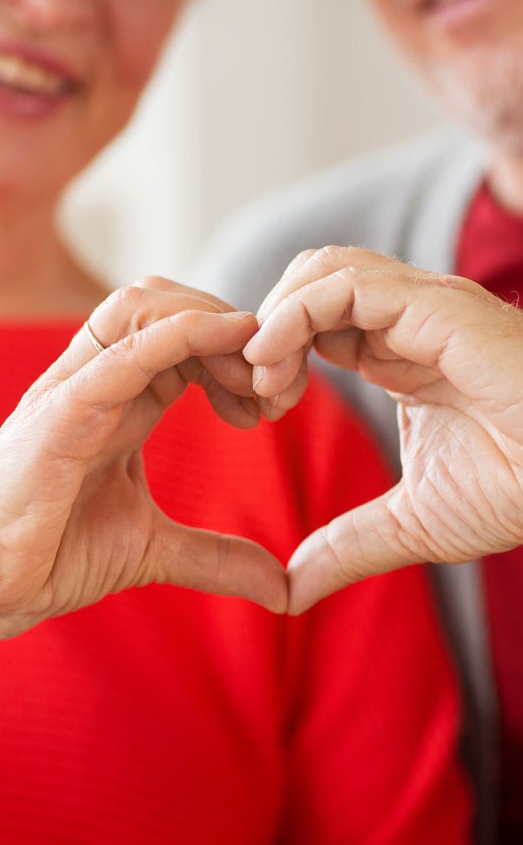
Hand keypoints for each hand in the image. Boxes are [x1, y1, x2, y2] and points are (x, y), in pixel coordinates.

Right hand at [0, 277, 285, 638]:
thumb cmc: (51, 555)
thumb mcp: (152, 550)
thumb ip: (216, 557)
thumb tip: (281, 589)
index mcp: (121, 400)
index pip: (185, 338)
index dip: (239, 353)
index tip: (276, 401)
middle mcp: (99, 382)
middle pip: (169, 305)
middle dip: (235, 329)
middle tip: (279, 385)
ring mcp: (76, 389)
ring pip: (144, 306)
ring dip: (215, 323)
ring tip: (254, 378)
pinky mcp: (61, 412)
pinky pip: (124, 349)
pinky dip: (184, 332)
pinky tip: (232, 337)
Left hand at [244, 246, 522, 613]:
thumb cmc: (515, 491)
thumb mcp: (410, 524)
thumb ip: (347, 547)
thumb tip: (291, 590)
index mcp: (396, 355)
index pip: (313, 322)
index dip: (272, 355)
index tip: (256, 409)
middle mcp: (405, 322)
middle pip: (309, 283)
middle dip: (266, 330)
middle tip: (254, 391)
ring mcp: (422, 307)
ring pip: (322, 270)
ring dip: (275, 318)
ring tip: (264, 378)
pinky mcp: (437, 307)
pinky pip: (344, 284)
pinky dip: (294, 314)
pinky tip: (275, 363)